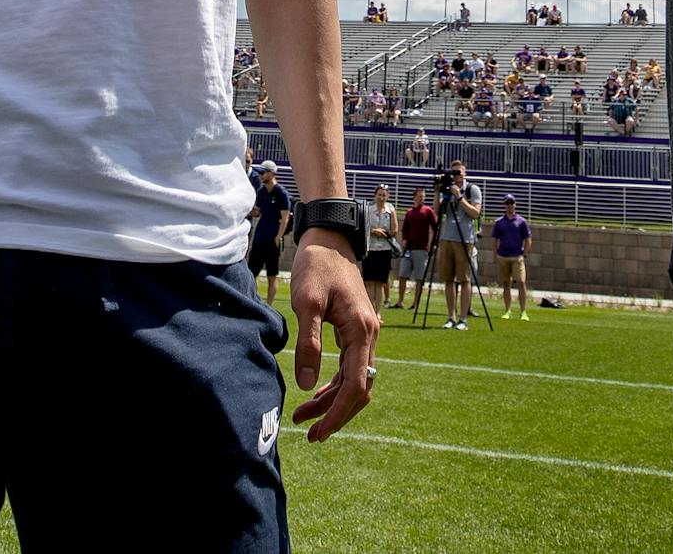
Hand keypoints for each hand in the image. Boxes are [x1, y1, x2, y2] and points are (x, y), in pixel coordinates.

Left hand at [287, 235, 377, 442]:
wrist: (330, 238)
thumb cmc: (317, 266)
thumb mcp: (306, 303)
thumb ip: (309, 344)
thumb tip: (307, 386)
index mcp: (361, 330)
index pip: (356, 385)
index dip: (337, 413)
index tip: (318, 432)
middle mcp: (369, 334)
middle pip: (360, 388)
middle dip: (336, 414)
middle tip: (310, 435)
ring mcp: (365, 332)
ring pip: (356, 379)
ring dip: (333, 401)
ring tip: (303, 417)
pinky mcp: (356, 329)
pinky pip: (351, 366)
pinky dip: (335, 384)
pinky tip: (316, 393)